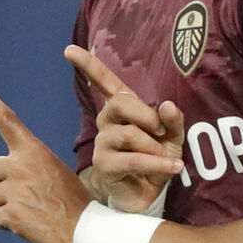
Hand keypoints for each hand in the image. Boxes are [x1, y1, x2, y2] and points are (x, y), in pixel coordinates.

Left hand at [0, 77, 90, 242]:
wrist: (87, 230)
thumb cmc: (71, 200)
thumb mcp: (54, 170)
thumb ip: (27, 166)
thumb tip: (5, 176)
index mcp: (34, 151)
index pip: (7, 120)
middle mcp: (21, 166)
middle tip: (22, 191)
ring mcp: (15, 190)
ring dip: (6, 204)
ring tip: (32, 210)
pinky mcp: (11, 214)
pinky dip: (10, 224)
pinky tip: (30, 224)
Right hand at [64, 44, 184, 213]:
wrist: (151, 193)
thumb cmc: (158, 158)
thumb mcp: (172, 136)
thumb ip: (173, 120)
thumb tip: (167, 106)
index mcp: (122, 108)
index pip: (103, 82)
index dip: (88, 65)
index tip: (69, 50)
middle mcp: (107, 122)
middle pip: (120, 103)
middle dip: (146, 115)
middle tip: (161, 131)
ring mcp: (102, 143)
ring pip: (128, 134)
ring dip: (154, 147)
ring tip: (166, 158)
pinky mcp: (104, 165)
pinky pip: (132, 160)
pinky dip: (157, 163)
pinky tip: (174, 167)